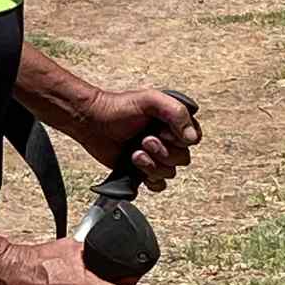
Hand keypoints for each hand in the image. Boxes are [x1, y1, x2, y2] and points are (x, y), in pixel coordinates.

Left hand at [80, 89, 201, 193]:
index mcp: (173, 122)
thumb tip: (192, 138)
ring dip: (151, 165)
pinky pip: (158, 185)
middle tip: (144, 141)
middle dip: (162, 152)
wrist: (92, 122)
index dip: (178, 140)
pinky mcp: (141, 171)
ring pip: (169, 173)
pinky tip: (136, 168)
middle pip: (182, 159)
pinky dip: (150, 179)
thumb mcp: (151, 100)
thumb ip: (176, 112)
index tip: (161, 131)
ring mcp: (155, 156)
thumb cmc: (118, 107)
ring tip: (134, 153)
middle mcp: (167, 140)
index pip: (192, 139)